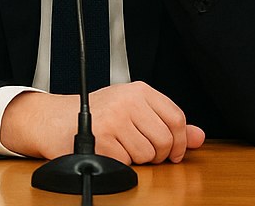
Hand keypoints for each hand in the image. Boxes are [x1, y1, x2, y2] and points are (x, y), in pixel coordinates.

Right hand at [0, 83, 204, 163]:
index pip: (177, 119)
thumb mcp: (134, 111)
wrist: (55, 120)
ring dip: (136, 160)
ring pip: (148, 155)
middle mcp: (128, 100)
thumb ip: (167, 123)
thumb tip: (199, 136)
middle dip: (156, 154)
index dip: (177, 142)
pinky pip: (128, 164)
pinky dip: (120, 164)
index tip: (169, 150)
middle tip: (138, 149)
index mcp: (139, 90)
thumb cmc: (97, 116)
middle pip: (165, 140)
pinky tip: (109, 151)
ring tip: (120, 147)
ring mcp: (115, 119)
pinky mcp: (103, 139)